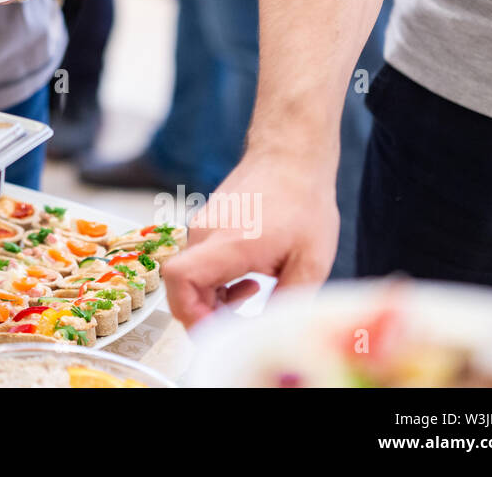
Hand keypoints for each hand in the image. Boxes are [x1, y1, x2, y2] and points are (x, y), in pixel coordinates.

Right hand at [164, 144, 339, 326]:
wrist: (290, 155)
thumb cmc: (303, 201)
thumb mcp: (311, 261)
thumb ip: (288, 301)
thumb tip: (271, 334)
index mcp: (228, 242)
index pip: (180, 279)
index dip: (189, 314)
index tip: (216, 332)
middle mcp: (205, 234)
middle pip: (181, 286)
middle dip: (206, 314)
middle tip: (241, 324)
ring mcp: (201, 227)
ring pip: (191, 276)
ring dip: (214, 298)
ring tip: (255, 294)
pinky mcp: (205, 225)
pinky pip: (199, 262)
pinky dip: (216, 281)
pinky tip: (249, 279)